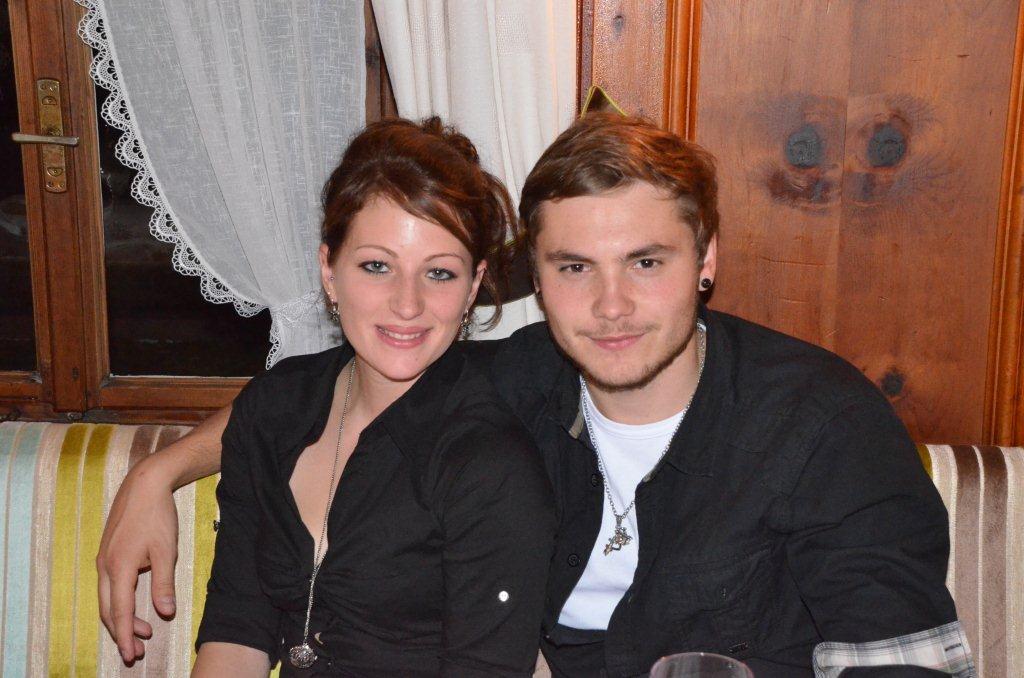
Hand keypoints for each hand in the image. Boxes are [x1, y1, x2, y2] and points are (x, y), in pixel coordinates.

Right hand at [97, 454, 179, 662]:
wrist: (144, 485)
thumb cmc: (157, 516)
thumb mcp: (166, 551)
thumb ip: (163, 584)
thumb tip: (165, 612)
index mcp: (119, 568)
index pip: (120, 612)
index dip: (126, 635)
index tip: (131, 655)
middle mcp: (105, 566)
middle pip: (109, 610)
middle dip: (123, 632)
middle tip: (138, 651)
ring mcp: (103, 559)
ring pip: (108, 598)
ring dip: (122, 617)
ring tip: (144, 631)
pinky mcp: (108, 553)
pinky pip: (110, 585)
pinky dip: (121, 600)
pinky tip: (136, 603)